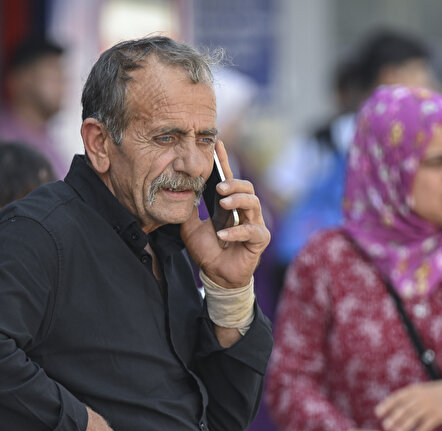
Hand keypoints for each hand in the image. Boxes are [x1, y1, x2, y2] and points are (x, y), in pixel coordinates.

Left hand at [181, 140, 269, 289]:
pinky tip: (222, 236)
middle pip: (247, 187)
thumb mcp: (190, 227)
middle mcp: (244, 211)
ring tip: (223, 204)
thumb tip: (182, 190)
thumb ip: (190, 209)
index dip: (223, 161)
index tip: (217, 144)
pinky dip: (236, 231)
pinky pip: (251, 230)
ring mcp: (254, 224)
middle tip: (219, 187)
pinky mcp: (259, 240)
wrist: (215, 275)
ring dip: (237, 201)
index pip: (228, 179)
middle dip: (234, 184)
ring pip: (253, 203)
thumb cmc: (207, 251)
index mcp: (229, 205)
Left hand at [375, 380, 441, 430]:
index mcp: (414, 391)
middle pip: (404, 409)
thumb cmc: (434, 393)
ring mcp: (429, 408)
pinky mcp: (437, 417)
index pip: (397, 397)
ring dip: (403, 427)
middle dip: (394, 418)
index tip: (378, 413)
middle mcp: (420, 398)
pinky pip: (425, 428)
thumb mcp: (420, 390)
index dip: (386, 405)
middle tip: (386, 427)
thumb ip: (407, 398)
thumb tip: (391, 410)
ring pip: (413, 419)